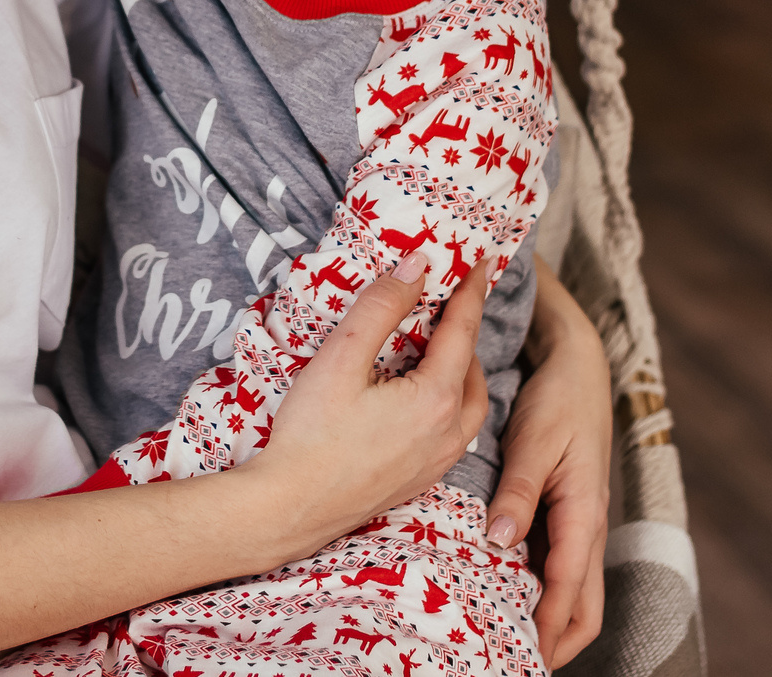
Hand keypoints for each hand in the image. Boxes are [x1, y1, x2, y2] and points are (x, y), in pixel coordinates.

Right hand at [248, 256, 491, 562]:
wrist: (290, 508)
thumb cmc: (311, 433)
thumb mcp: (342, 357)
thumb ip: (382, 306)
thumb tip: (417, 266)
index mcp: (436, 398)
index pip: (463, 331)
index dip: (471, 292)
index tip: (481, 262)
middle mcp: (448, 433)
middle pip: (474, 371)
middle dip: (466, 334)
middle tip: (448, 306)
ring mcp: (436, 462)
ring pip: (469, 407)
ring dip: (462, 372)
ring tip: (435, 348)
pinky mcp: (419, 480)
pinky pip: (454, 433)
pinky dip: (450, 403)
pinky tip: (419, 398)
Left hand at [486, 267, 612, 665]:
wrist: (576, 363)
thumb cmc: (557, 398)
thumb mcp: (535, 441)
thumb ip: (518, 493)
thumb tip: (500, 544)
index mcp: (585, 513)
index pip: (569, 591)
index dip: (547, 630)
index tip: (520, 657)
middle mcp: (588, 526)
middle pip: (584, 607)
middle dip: (557, 642)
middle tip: (515, 661)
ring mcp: (580, 521)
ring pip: (575, 590)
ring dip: (551, 620)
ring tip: (511, 640)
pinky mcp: (568, 512)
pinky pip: (561, 566)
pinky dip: (544, 591)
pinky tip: (511, 593)